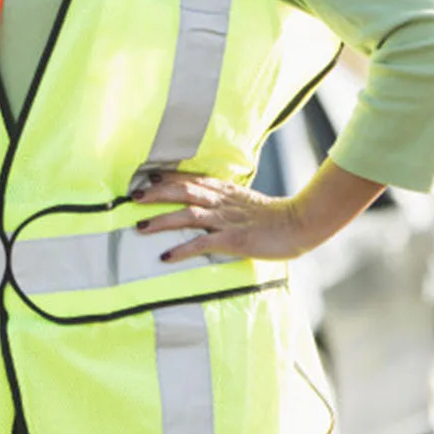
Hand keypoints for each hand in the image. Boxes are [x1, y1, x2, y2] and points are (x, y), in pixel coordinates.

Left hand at [131, 172, 310, 262]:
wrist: (299, 223)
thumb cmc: (273, 216)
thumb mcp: (245, 201)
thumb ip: (226, 200)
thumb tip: (207, 202)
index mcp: (225, 190)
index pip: (191, 179)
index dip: (168, 177)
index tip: (147, 176)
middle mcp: (221, 201)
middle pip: (183, 191)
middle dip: (156, 193)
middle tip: (133, 196)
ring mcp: (226, 220)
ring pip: (187, 215)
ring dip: (161, 219)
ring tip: (140, 225)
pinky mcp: (232, 240)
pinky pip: (202, 243)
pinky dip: (181, 249)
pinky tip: (165, 256)